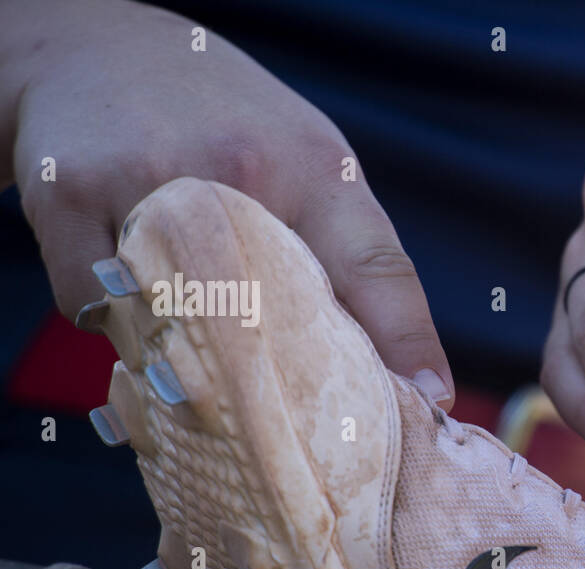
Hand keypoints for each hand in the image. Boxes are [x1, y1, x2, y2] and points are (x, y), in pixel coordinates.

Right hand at [3, 0, 453, 406]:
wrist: (96, 47)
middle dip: (288, 383)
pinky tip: (132, 289)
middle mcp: (237, 170)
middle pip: (273, 321)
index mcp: (314, 167)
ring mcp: (146, 181)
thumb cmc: (227, 125)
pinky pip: (99, 313)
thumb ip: (354, 258)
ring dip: (188, 358)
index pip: (377, 266)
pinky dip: (120, 324)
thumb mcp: (311, 165)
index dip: (406, 343)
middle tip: (291, 415)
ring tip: (196, 337)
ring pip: (175, 329)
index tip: (429, 403)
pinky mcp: (65, 194)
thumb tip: (410, 381)